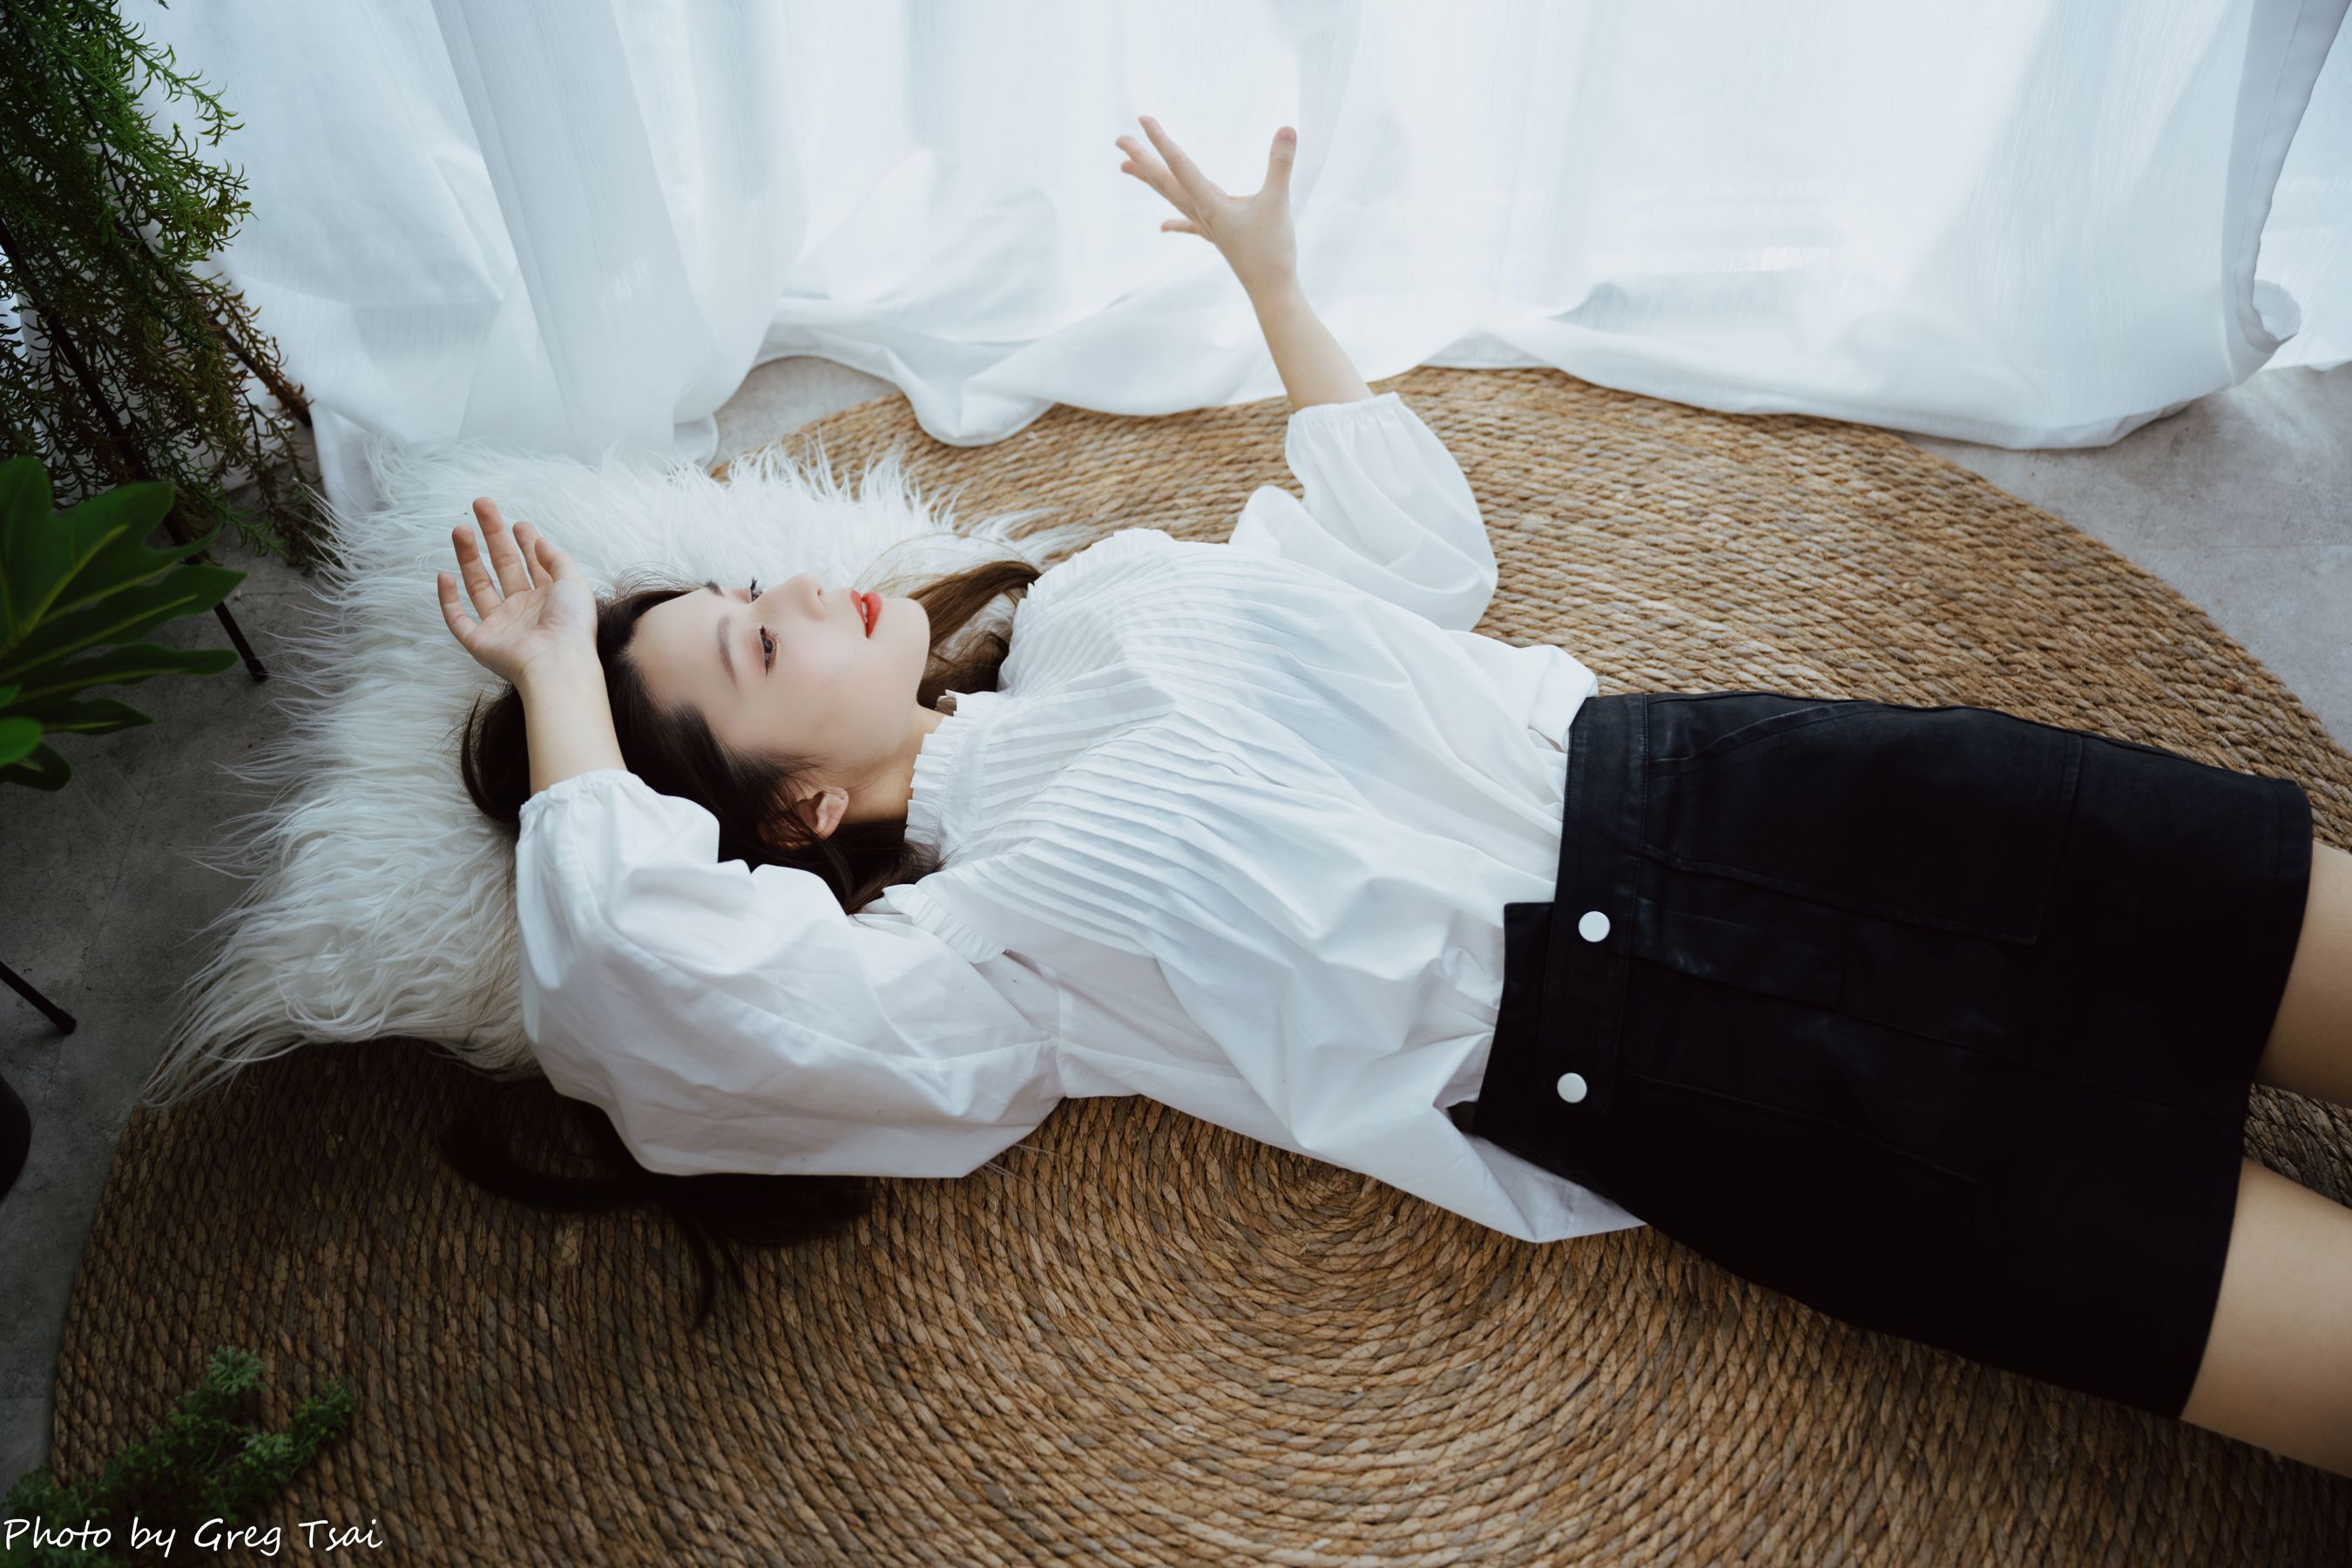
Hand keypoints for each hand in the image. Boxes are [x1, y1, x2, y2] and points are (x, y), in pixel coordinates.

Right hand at [437, 497, 598, 686]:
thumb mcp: (573, 583)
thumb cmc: (571, 625)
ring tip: (460, 529)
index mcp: (548, 598)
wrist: (556, 663)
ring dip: (468, 557)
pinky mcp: (480, 642)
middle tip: (481, 505)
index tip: (517, 522)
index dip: (525, 542)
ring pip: (478, 585)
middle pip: (503, 566)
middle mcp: (523, 610)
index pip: (533, 564)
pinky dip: (448, 599)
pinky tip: (444, 574)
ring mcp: (501, 626)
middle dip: (492, 535)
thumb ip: (556, 559)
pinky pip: (458, 619)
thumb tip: (538, 539)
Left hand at [1116, 114, 1297, 298]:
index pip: (1180, 165)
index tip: (1143, 119)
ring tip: (1125, 168)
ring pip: (1172, 197)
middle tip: (1118, 140)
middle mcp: (1202, 214)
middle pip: (1165, 181)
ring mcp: (1208, 227)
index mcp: (1210, 205)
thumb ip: (1280, 165)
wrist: (1272, 293)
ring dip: (1150, 180)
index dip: (1161, 141)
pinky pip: (1190, 225)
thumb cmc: (1273, 252)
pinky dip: (1175, 222)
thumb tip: (1287, 128)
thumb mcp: (1278, 202)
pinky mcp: (1218, 238)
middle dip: (1142, 159)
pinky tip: (1162, 226)